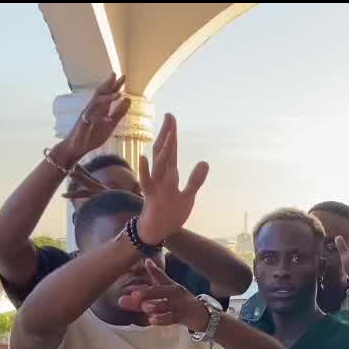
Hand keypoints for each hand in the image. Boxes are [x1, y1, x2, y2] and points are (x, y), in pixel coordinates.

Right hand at [60, 72, 130, 167]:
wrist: (76, 148)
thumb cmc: (92, 136)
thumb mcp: (110, 124)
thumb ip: (119, 113)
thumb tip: (128, 99)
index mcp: (100, 109)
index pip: (107, 94)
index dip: (115, 85)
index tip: (123, 76)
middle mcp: (92, 109)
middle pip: (100, 94)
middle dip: (109, 84)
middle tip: (116, 75)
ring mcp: (86, 116)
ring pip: (96, 103)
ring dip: (107, 99)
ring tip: (118, 95)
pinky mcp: (82, 125)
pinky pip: (91, 119)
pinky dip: (99, 119)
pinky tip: (108, 119)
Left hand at [116, 258, 206, 326]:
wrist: (201, 314)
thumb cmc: (181, 300)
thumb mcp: (169, 287)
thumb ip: (156, 277)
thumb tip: (146, 260)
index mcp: (171, 285)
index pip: (160, 277)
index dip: (151, 273)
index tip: (140, 268)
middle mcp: (176, 293)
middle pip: (162, 291)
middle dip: (147, 293)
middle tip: (134, 295)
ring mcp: (180, 305)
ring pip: (166, 305)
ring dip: (155, 306)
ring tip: (144, 307)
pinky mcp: (183, 317)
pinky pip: (171, 318)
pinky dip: (161, 319)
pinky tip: (152, 320)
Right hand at [137, 113, 208, 245]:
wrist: (157, 232)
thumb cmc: (171, 214)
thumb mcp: (188, 196)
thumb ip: (195, 180)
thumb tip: (204, 162)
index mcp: (170, 174)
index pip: (171, 150)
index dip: (172, 134)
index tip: (171, 117)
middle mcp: (161, 176)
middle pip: (163, 151)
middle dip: (167, 134)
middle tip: (169, 116)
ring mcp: (155, 185)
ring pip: (159, 164)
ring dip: (163, 149)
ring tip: (169, 134)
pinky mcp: (151, 196)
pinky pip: (146, 182)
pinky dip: (145, 170)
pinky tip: (144, 157)